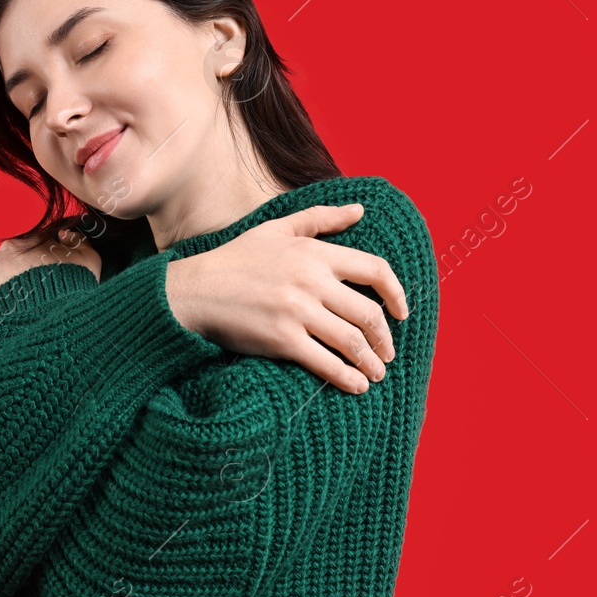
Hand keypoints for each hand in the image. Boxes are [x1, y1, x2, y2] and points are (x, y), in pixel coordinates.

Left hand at [0, 229, 102, 311]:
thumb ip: (78, 242)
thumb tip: (65, 234)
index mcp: (30, 243)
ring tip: (8, 302)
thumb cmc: (70, 288)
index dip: (35, 261)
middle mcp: (6, 251)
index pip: (29, 245)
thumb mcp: (89, 260)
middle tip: (25, 292)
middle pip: (6, 258)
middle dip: (14, 273)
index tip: (40, 275)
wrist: (50, 314)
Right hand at [164, 203, 408, 393]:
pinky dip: (347, 377)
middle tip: (388, 353)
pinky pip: (326, 363)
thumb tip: (360, 210)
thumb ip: (321, 218)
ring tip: (376, 374)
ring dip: (371, 362)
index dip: (396, 294)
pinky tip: (356, 386)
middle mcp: (311, 280)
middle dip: (385, 338)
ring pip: (352, 341)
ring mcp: (297, 311)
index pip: (374, 270)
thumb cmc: (235, 260)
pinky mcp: (282, 339)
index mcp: (314, 252)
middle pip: (368, 313)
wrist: (194, 290)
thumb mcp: (277, 229)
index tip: (401, 313)